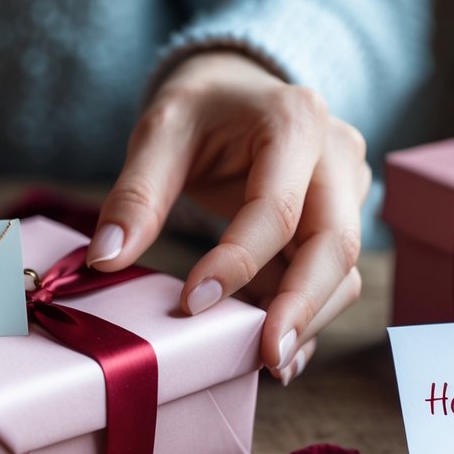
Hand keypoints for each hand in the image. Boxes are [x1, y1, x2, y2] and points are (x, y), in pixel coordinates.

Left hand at [89, 51, 369, 382]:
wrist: (238, 91)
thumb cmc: (201, 109)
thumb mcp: (160, 132)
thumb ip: (136, 194)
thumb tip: (106, 259)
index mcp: (295, 122)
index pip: (277, 209)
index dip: (238, 263)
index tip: (193, 303)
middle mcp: (337, 156)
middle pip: (335, 244)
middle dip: (301, 307)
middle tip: (266, 358)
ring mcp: (347, 191)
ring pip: (344, 270)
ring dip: (307, 320)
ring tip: (264, 362)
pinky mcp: (338, 223)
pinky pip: (332, 280)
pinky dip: (305, 317)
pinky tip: (273, 351)